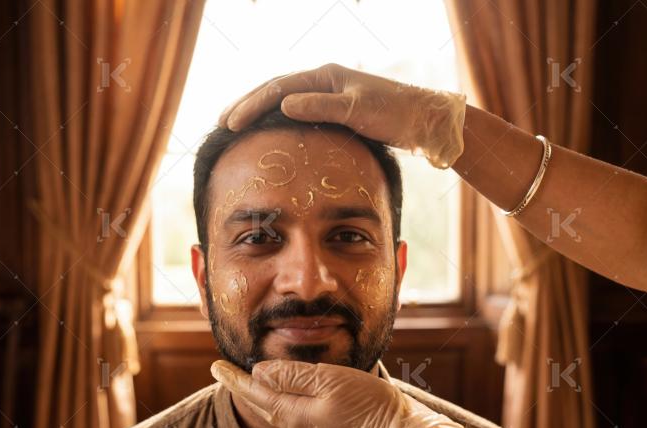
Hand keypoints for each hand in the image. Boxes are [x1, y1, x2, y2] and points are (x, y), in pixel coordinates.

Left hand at [210, 359, 466, 427]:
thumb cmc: (366, 404)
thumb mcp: (328, 381)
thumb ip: (292, 376)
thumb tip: (259, 372)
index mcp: (293, 413)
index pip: (254, 392)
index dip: (233, 378)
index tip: (214, 365)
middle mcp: (297, 426)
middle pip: (261, 402)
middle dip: (240, 385)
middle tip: (221, 370)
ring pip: (275, 408)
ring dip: (258, 393)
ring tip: (245, 379)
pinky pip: (292, 413)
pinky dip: (278, 399)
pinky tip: (280, 393)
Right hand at [217, 63, 466, 168]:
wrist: (425, 122)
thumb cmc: (395, 114)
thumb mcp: (357, 110)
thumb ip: (321, 107)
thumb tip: (283, 104)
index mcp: (325, 76)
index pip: (278, 87)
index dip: (252, 104)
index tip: (231, 122)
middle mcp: (324, 82)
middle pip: (275, 90)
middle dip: (247, 104)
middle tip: (222, 122)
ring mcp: (329, 95)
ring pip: (284, 100)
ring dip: (260, 111)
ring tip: (236, 125)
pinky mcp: (335, 111)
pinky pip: (297, 112)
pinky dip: (278, 120)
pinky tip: (270, 132)